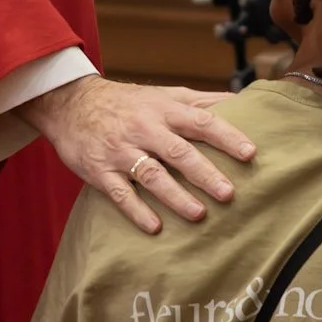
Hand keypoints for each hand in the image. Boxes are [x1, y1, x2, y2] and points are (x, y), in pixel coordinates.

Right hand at [18, 76, 254, 235]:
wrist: (72, 104)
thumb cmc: (129, 103)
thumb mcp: (165, 94)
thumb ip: (202, 101)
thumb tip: (242, 101)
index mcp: (165, 110)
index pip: (201, 121)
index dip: (227, 136)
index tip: (250, 153)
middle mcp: (145, 129)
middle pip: (178, 152)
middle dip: (204, 173)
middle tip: (229, 193)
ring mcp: (121, 151)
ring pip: (151, 174)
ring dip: (175, 196)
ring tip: (198, 215)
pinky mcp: (99, 171)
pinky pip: (119, 193)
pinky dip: (136, 210)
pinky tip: (155, 227)